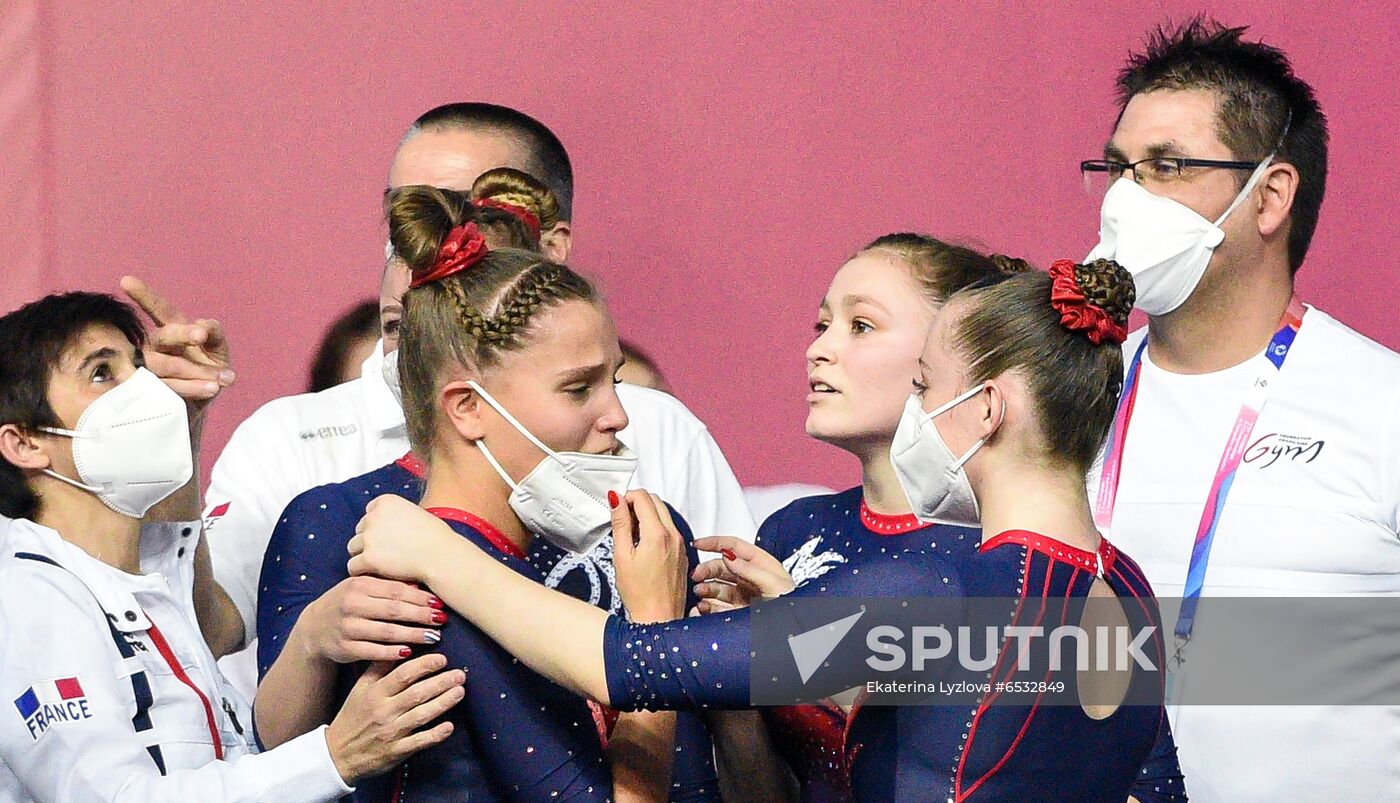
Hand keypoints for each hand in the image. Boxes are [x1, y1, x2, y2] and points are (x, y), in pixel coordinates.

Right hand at [120, 276, 233, 420]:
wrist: (198, 405)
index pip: (159, 311)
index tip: (126, 281)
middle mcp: (154, 348)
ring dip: (198, 371)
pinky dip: (194, 388)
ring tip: (226, 377)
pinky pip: (170, 388)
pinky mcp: (151, 393)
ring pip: (168, 365)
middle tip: (201, 334)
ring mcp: (149, 370)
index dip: (144, 297)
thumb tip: (205, 325)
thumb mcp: (217, 350)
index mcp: (171, 331)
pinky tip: (213, 388)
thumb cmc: (206, 369)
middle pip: (163, 336)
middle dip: (183, 333)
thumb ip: (214, 334)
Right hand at [295, 576, 444, 663]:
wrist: (314, 627)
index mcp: (359, 585)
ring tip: (434, 637)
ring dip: (413, 635)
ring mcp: (347, 627)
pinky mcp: (345, 648)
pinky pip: (373, 651)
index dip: (420, 598)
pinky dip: (392, 652)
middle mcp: (352, 605)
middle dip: (421, 616)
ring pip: (386, 632)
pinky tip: (409, 653)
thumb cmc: (348, 602)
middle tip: (441, 620)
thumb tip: (422, 588)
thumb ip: (388, 586)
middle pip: (394, 611)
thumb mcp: (363, 588)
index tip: (439, 603)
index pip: (396, 591)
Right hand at [325, 654, 465, 783]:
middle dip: (441, 682)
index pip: (403, 674)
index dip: (425, 665)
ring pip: (422, 715)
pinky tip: (449, 726)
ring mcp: (391, 732)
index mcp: (375, 693)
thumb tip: (399, 647)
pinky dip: (435, 734)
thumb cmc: (352, 718)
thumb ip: (378, 668)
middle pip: (417, 693)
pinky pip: (419, 741)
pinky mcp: (396, 751)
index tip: (442, 659)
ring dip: (443, 703)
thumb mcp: (360, 689)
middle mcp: (384, 711)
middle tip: (460, 674)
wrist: (338, 755)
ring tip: (460, 692)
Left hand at [348, 495, 458, 584]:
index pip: (370, 513)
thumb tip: (387, 526)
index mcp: (385, 502)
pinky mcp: (368, 558)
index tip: (389, 537)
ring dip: (363, 555)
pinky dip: (361, 571)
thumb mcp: (416, 513)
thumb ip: (396, 515)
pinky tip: (373, 574)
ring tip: (380, 564)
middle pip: (360, 529)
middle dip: (370, 540)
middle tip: (386, 552)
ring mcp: (369, 537)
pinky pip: (353, 566)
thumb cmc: (436, 537)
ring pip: (353, 547)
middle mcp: (374, 516)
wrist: (441, 556)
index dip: (379, 526)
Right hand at [611, 490, 687, 622]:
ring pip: (664, 515)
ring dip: (647, 516)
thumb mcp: (622, 556)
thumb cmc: (640, 594)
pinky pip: (670, 530)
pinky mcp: (682, 553)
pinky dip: (656, 529)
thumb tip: (616, 500)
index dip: (627, 497)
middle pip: (656, 502)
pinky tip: (643, 546)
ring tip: (631, 536)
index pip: (643, 497)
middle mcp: (674, 536)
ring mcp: (681, 544)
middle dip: (637, 503)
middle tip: (622, 520)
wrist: (659, 619)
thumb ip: (620, 524)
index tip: (617, 508)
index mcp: (658, 534)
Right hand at [690, 537, 794, 614]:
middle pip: (721, 566)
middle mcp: (750, 577)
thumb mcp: (774, 585)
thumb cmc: (794, 606)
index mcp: (761, 564)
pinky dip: (707, 606)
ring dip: (705, 588)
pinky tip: (702, 608)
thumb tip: (728, 556)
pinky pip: (718, 606)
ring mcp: (743, 595)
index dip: (714, 543)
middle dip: (706, 569)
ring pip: (717, 587)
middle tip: (696, 575)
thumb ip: (750, 570)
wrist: (798, 632)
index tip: (696, 544)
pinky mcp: (739, 612)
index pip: (734, 546)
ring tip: (700, 593)